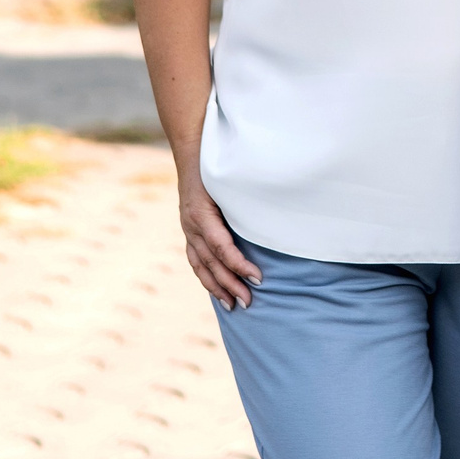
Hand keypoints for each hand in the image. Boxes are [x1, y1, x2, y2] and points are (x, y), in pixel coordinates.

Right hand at [178, 176, 261, 310]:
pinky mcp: (189, 231)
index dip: (239, 265)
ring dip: (217, 287)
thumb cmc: (218, 165)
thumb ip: (243, 201)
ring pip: (201, 265)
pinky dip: (206, 276)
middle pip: (212, 262)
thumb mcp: (229, 181)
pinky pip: (195, 260)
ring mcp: (188, 230)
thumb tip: (271, 219)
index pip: (221, 247)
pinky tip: (217, 290)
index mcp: (201, 214)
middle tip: (249, 301)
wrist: (192, 152)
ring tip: (233, 306)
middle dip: (230, 284)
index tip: (258, 278)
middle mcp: (191, 225)